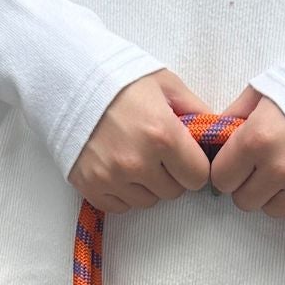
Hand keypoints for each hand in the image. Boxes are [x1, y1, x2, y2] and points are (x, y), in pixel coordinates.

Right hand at [67, 69, 213, 212]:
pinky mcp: (89, 186)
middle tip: (157, 152)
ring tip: (134, 156)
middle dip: (171, 175)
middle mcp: (138, 162)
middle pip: (173, 192)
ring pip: (147, 202)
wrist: (67, 78)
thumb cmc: (119, 78)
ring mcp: (111, 177)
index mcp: (163, 136)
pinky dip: (122, 193)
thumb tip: (217, 134)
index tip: (184, 155)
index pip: (198, 177)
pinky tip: (117, 168)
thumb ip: (196, 111)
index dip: (194, 166)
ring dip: (147, 185)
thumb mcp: (166, 84)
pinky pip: (119, 206)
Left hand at [208, 88, 284, 232]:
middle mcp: (278, 167)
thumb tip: (214, 138)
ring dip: (276, 197)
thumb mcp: (263, 91)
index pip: (221, 179)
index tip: (241, 163)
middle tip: (267, 166)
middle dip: (250, 186)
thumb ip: (234, 116)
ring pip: (272, 212)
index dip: (229, 171)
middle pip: (244, 201)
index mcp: (256, 139)